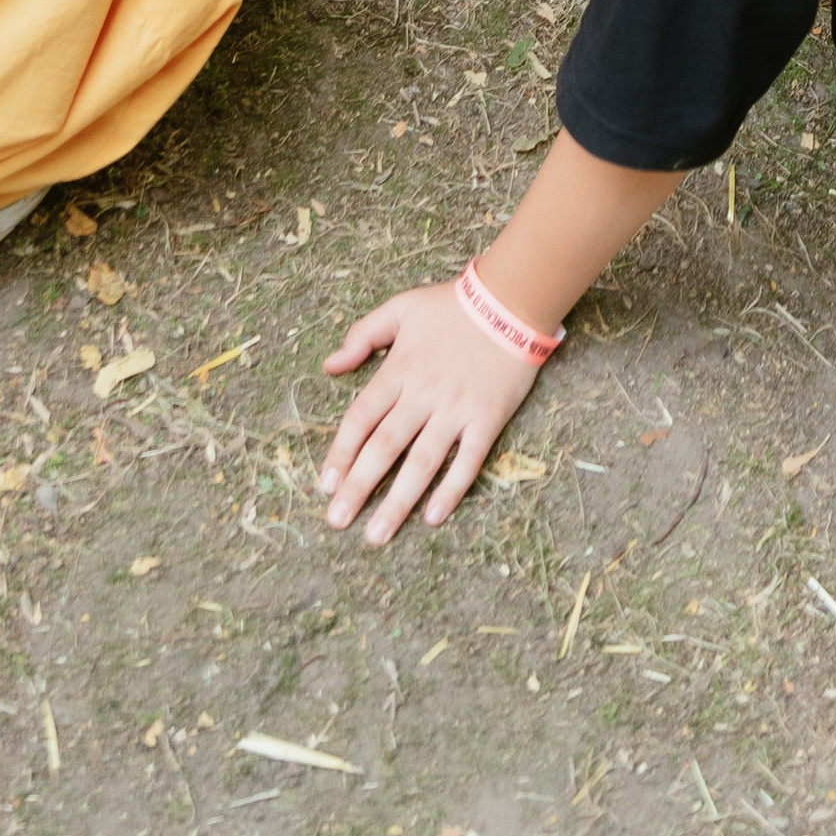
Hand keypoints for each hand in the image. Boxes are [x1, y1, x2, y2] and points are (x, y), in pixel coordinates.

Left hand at [319, 282, 539, 543]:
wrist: (510, 300)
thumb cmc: (452, 306)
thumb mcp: (401, 308)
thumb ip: (363, 335)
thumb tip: (329, 366)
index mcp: (399, 370)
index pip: (361, 417)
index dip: (341, 452)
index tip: (325, 484)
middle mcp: (423, 394)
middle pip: (385, 446)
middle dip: (359, 487)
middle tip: (337, 521)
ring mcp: (456, 409)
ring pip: (422, 462)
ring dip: (398, 501)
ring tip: (377, 534)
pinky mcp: (487, 419)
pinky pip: (468, 461)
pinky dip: (451, 490)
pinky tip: (432, 517)